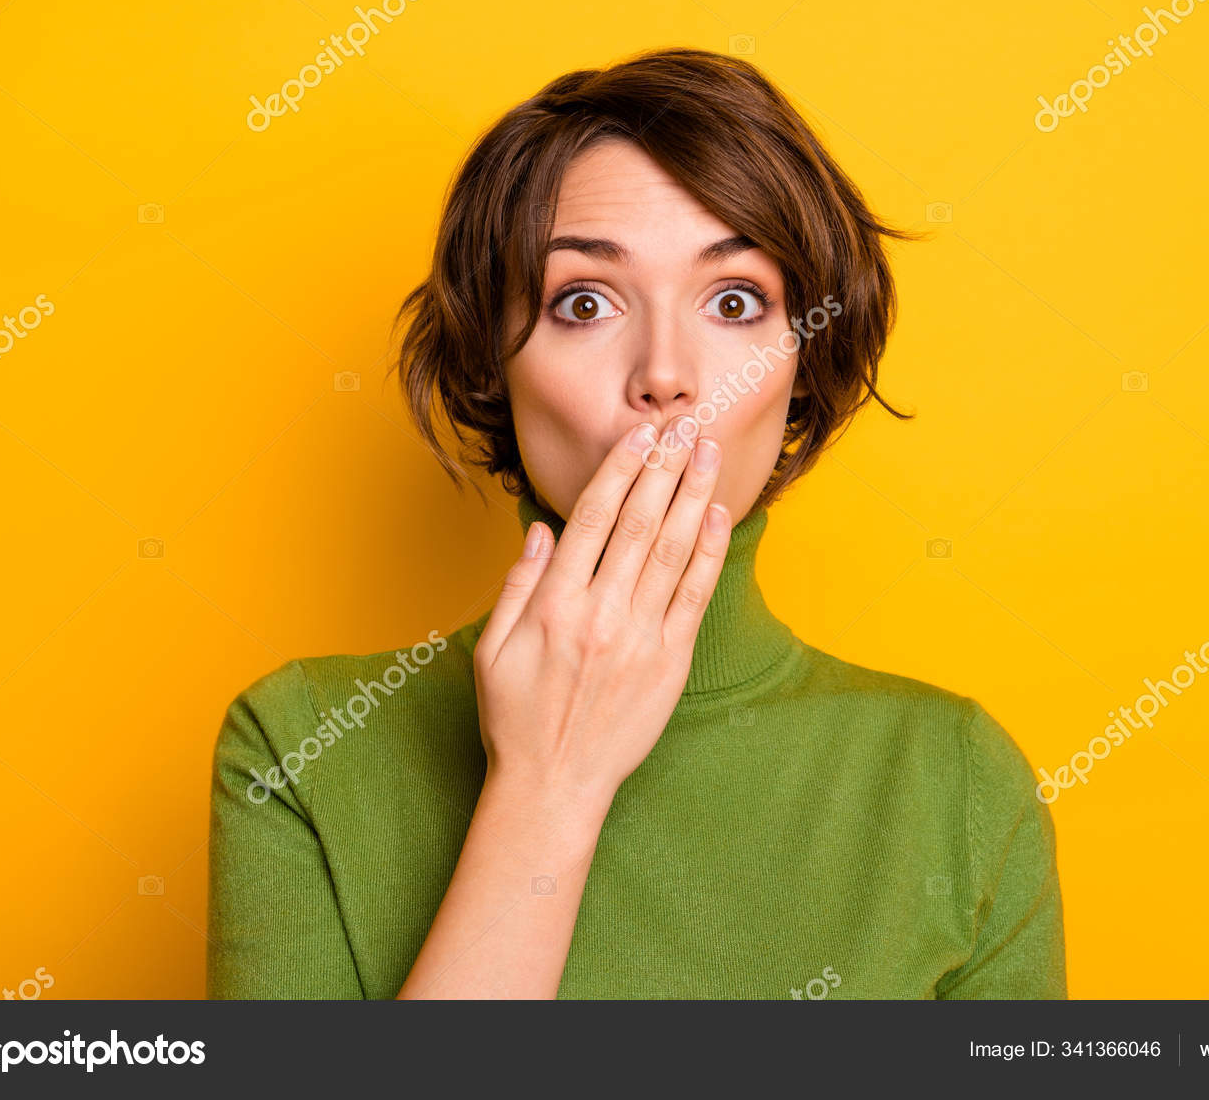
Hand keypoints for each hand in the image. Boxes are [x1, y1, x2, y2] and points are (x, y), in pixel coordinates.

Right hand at [473, 418, 731, 811]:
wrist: (553, 785)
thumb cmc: (515, 717)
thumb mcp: (491, 649)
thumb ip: (517, 585)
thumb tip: (542, 529)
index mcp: (554, 607)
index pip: (593, 519)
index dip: (621, 470)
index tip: (641, 435)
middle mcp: (601, 616)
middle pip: (640, 523)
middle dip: (666, 468)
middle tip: (687, 423)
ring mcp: (640, 640)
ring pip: (672, 551)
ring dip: (694, 496)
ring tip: (710, 453)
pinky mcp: (670, 664)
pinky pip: (695, 597)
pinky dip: (709, 553)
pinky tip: (718, 516)